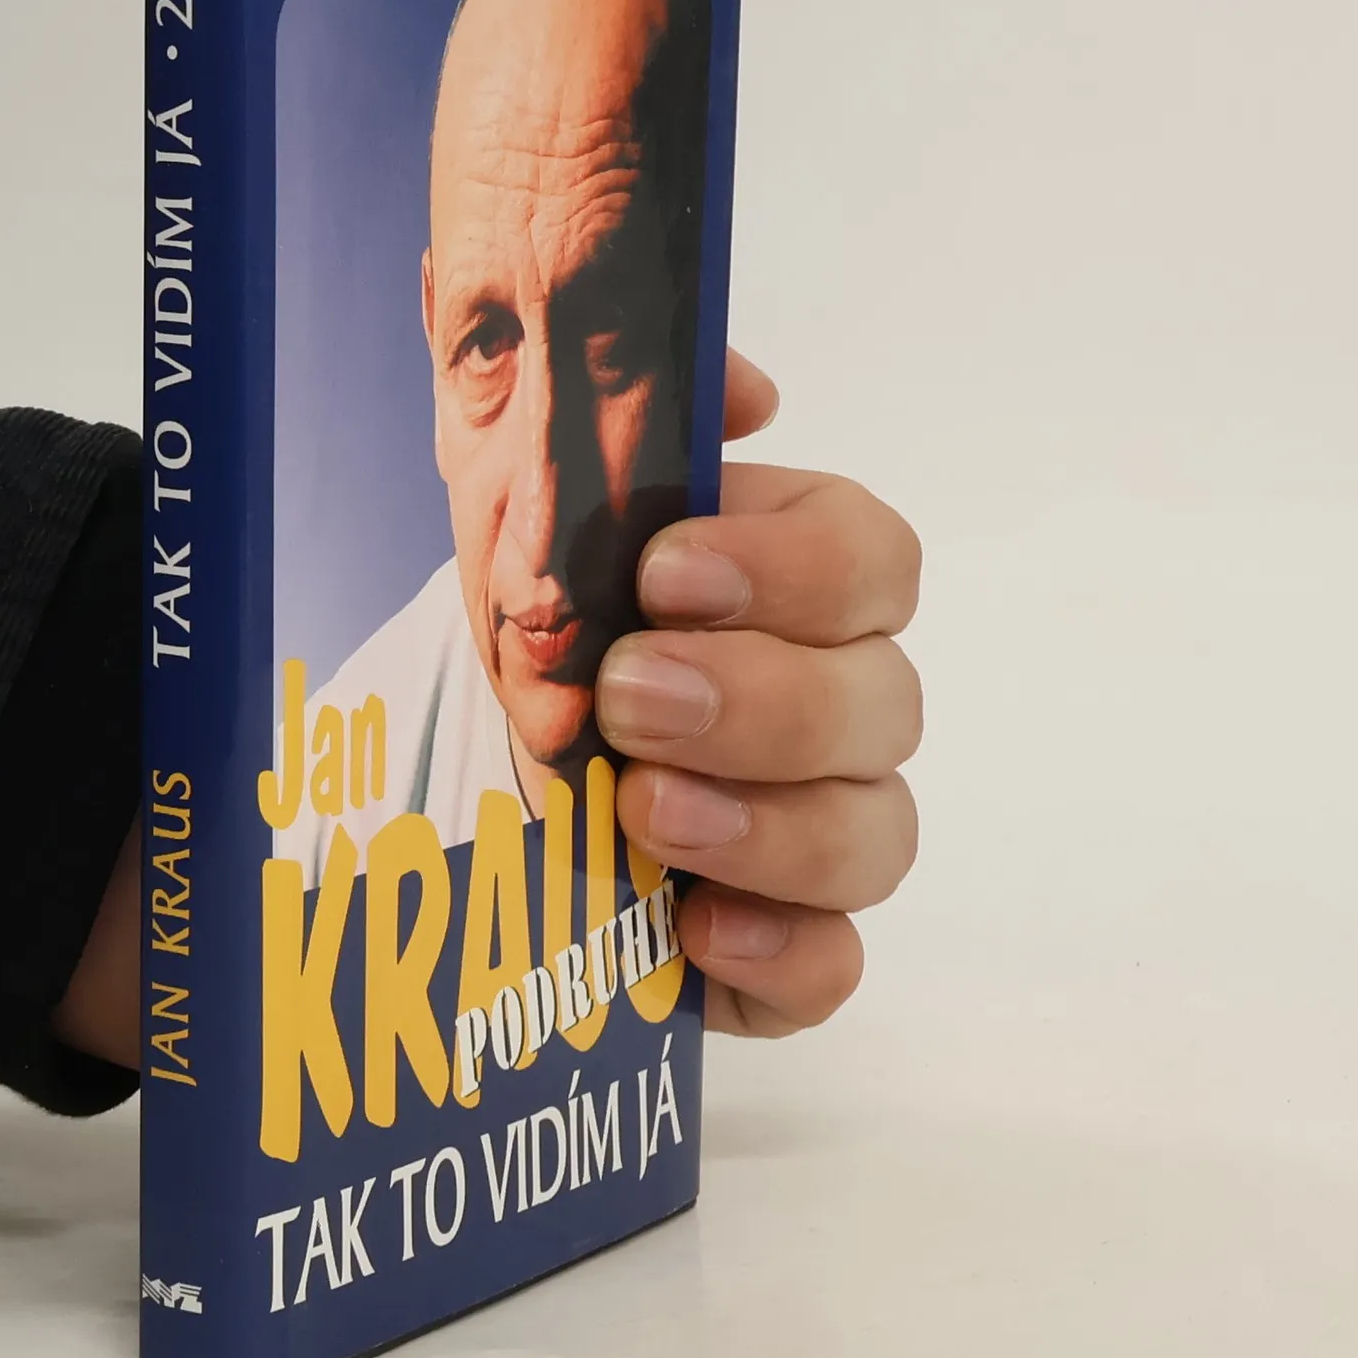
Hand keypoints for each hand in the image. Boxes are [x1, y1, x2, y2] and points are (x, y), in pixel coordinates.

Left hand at [597, 352, 922, 1037]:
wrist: (473, 734)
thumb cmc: (533, 609)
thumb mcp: (543, 489)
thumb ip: (630, 415)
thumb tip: (746, 391)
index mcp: (801, 582)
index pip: (874, 561)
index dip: (794, 570)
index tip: (668, 574)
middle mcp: (839, 702)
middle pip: (884, 705)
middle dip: (760, 702)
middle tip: (633, 696)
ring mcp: (818, 825)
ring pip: (876, 836)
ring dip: (768, 825)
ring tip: (647, 811)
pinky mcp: (778, 937)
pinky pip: (834, 966)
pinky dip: (783, 956)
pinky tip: (697, 929)